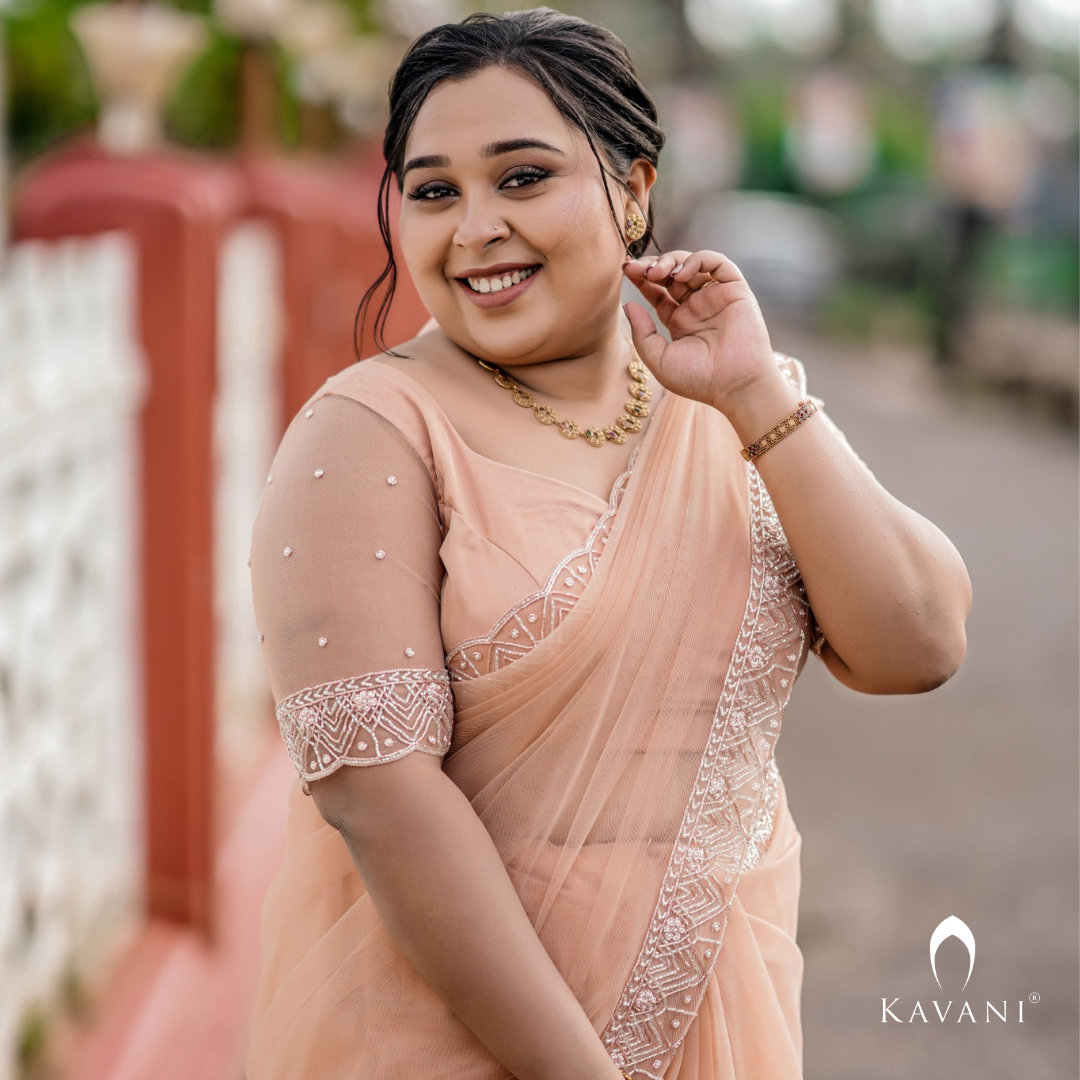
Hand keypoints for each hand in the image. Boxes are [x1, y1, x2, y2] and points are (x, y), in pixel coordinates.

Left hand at [621, 250, 784, 420]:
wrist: (735, 386)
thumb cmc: (699, 380)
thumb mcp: (659, 359)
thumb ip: (642, 333)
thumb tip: (628, 305)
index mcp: (680, 322)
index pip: (658, 292)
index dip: (641, 279)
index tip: (626, 270)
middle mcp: (697, 307)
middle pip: (671, 274)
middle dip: (651, 266)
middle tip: (635, 269)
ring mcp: (716, 297)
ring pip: (692, 263)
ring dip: (671, 261)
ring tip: (656, 273)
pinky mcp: (735, 290)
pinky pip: (717, 263)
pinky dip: (698, 259)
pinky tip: (681, 273)